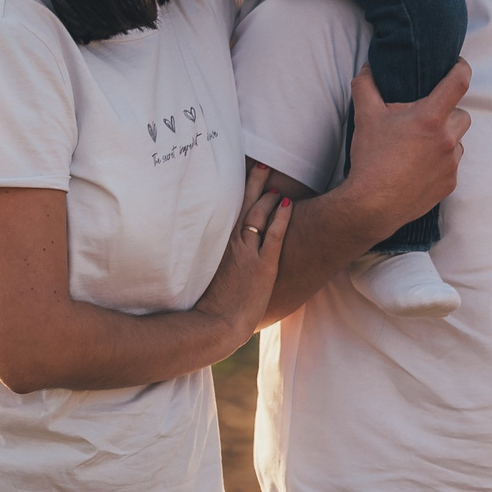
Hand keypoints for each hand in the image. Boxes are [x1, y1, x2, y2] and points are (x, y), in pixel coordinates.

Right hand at [196, 164, 292, 336]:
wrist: (214, 325)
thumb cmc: (207, 307)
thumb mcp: (203, 279)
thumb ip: (208, 265)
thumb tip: (211, 262)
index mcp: (215, 246)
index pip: (226, 212)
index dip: (235, 193)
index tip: (239, 176)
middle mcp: (230, 244)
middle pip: (243, 205)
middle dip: (253, 183)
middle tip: (261, 165)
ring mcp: (247, 254)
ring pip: (258, 215)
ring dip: (268, 196)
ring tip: (276, 181)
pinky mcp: (263, 266)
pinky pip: (274, 234)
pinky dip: (281, 217)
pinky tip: (288, 204)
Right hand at [341, 62, 470, 226]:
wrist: (372, 205)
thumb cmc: (371, 158)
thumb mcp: (365, 117)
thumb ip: (366, 87)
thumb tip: (368, 69)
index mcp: (431, 118)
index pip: (459, 83)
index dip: (462, 68)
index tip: (458, 65)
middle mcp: (448, 139)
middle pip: (461, 114)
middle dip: (447, 112)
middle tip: (424, 118)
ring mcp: (452, 163)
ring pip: (458, 141)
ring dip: (445, 138)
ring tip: (418, 145)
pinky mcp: (450, 183)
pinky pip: (452, 164)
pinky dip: (440, 161)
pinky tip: (418, 166)